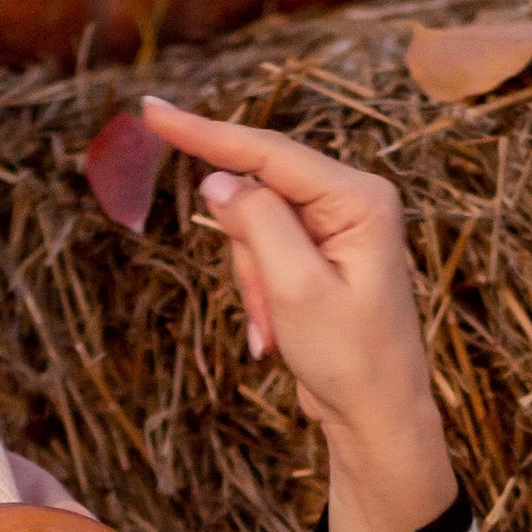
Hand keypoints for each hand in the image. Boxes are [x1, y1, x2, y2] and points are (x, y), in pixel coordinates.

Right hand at [138, 99, 457, 531]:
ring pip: (253, 231)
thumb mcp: (297, 290)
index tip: (154, 113)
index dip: (208, 133)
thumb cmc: (352, 360)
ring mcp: (334, 229)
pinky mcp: (318, 255)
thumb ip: (257, 225)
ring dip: (252, 284)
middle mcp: (351, 202)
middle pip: (258, 196)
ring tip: (277, 333)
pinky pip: (263, 257)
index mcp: (359, 199)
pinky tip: (276, 336)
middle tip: (268, 314)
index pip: (269, 153)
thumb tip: (217, 180)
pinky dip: (259, 295)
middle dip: (246, 255)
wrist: (377, 418)